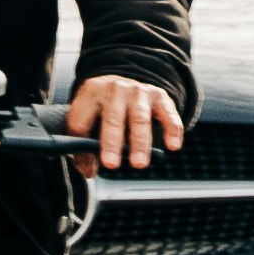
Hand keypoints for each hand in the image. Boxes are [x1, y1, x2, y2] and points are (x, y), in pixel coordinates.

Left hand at [66, 71, 186, 170]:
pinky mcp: (160, 96)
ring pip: (139, 118)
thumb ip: (83, 142)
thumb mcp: (87, 116)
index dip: (82, 149)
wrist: (124, 84)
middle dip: (111, 143)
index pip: (81, 121)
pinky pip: (168, 114)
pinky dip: (172, 130)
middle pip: (112, 118)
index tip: (89, 169)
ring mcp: (138, 91)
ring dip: (139, 143)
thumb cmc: (102, 109)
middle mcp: (114, 89)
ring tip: (139, 164)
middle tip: (111, 166)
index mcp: (90, 93)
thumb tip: (88, 170)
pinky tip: (172, 146)